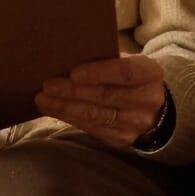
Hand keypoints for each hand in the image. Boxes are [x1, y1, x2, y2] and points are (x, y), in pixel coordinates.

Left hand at [35, 53, 166, 147]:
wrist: (151, 107)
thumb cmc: (128, 76)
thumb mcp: (126, 60)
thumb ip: (104, 58)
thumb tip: (67, 56)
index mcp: (150, 73)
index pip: (125, 72)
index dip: (99, 72)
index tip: (73, 72)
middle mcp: (147, 101)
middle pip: (106, 96)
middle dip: (73, 91)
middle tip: (47, 85)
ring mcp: (135, 123)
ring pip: (96, 115)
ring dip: (65, 107)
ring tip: (43, 99)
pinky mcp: (122, 139)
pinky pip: (92, 128)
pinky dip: (70, 118)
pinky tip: (54, 110)